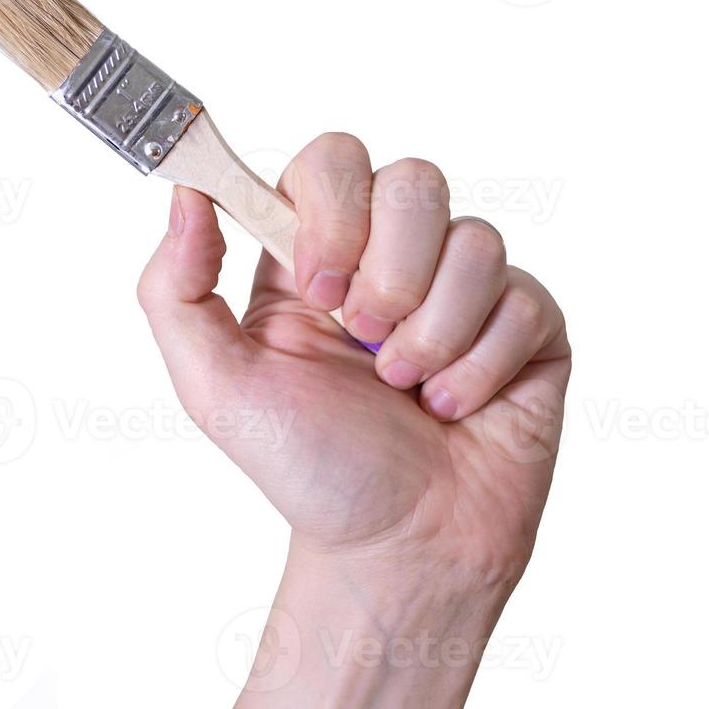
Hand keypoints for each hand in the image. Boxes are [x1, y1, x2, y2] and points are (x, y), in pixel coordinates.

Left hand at [137, 133, 569, 708]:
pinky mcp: (531, 322)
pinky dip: (480, 369)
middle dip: (392, 274)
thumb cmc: (316, 473)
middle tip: (367, 344)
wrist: (403, 547)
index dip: (335, 209)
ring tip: (410, 390)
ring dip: (434, 335)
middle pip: (416, 180)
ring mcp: (470, 286)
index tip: (320, 284)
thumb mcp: (217, 389)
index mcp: (321, 254)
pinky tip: (457, 407)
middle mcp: (399, 257)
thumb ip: (177, 290)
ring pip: (476, 241)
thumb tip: (185, 191)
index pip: (336, 161)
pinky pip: (522, 300)